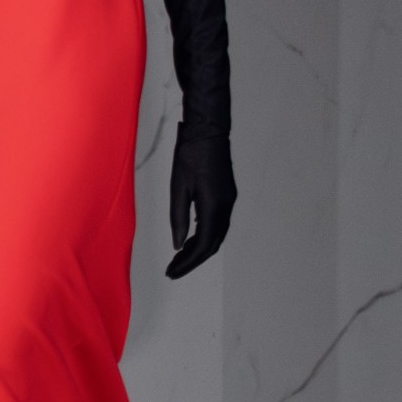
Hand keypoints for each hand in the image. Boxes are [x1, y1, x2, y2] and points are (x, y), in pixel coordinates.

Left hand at [166, 128, 234, 277]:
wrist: (209, 130)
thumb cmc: (190, 154)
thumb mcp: (178, 187)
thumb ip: (178, 218)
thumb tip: (178, 245)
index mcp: (214, 207)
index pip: (204, 245)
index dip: (188, 263)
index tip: (172, 272)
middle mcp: (226, 207)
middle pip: (213, 244)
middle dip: (193, 260)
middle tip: (173, 269)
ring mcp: (229, 201)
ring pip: (217, 235)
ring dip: (199, 248)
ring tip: (179, 257)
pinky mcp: (227, 195)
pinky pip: (218, 223)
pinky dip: (204, 235)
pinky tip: (191, 237)